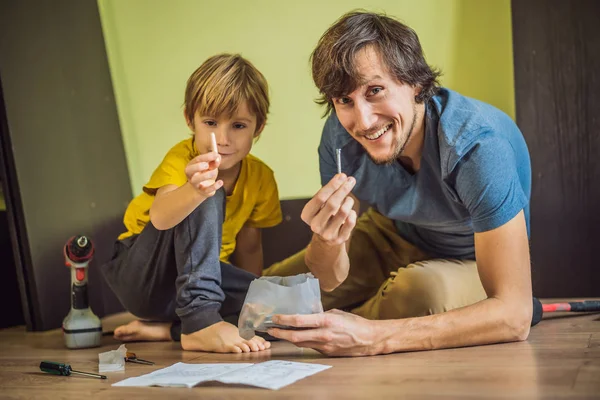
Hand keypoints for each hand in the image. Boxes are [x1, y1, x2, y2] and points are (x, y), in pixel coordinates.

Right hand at [185, 151, 221, 196]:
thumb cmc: (206, 173)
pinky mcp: (203, 191)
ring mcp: (196, 184)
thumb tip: (218, 157)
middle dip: (198, 166)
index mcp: (192, 165)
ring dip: (205, 175)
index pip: (197, 159)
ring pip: (196, 180)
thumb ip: (214, 161)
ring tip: (213, 172)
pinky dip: (214, 186)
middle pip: (189, 170)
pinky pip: (207, 190)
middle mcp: (191, 175)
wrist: (203, 188)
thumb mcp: (210, 166)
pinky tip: (221, 182)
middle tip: (207, 165)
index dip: (206, 156)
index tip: (216, 154)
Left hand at [267, 309, 382, 356]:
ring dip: (288, 338)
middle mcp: (323, 335)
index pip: (300, 321)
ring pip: (301, 343)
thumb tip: (308, 314)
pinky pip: (310, 346)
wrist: (369, 339)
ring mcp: (324, 346)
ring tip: (279, 332)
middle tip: (270, 329)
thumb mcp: (336, 313)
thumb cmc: (355, 323)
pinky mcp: (326, 353)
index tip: (275, 317)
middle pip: (296, 336)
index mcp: (326, 321)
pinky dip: (302, 341)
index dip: (284, 320)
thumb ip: (321, 315)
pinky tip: (296, 337)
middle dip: (280, 333)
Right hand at [301, 174, 356, 245]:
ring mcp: (327, 234)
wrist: (326, 238)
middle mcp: (315, 225)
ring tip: (348, 199)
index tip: (341, 176)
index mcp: (307, 215)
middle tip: (350, 180)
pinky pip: (351, 221)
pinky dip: (352, 213)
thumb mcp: (320, 204)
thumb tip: (341, 178)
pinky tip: (350, 212)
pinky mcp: (339, 239)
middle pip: (332, 203)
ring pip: (343, 211)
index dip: (332, 185)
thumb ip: (328, 192)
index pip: (320, 197)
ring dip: (348, 201)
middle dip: (343, 189)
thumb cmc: (324, 215)